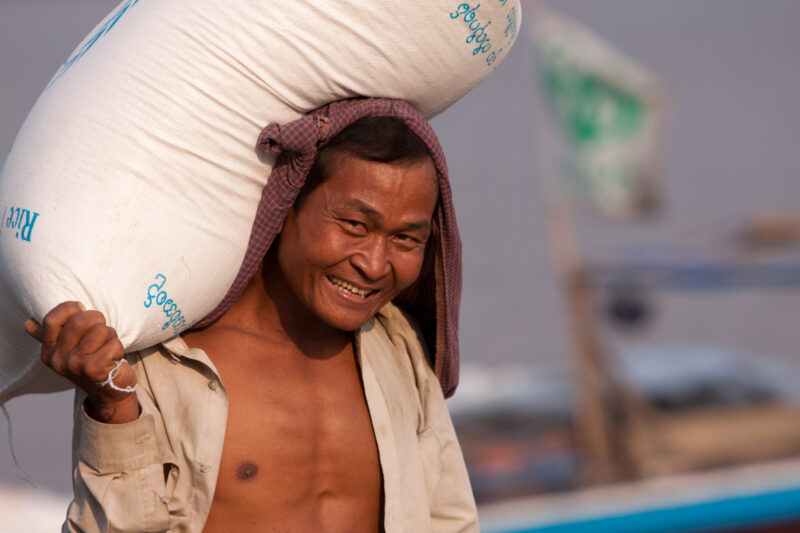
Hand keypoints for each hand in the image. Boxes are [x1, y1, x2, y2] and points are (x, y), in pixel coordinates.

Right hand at [24, 301, 138, 422]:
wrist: (108, 393)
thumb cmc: (90, 364)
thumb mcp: (68, 351)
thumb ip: (50, 337)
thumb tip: (29, 323)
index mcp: (48, 351)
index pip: (51, 319)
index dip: (70, 308)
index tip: (81, 310)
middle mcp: (57, 359)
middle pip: (79, 321)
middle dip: (97, 320)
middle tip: (102, 332)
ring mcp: (75, 365)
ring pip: (100, 330)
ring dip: (111, 335)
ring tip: (107, 347)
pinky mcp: (94, 370)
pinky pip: (113, 344)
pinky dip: (118, 347)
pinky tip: (114, 358)